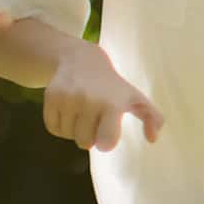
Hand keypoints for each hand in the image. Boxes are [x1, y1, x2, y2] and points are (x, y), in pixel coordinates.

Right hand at [42, 42, 162, 152]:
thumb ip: (152, 118)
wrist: (81, 60)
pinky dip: (59, 126)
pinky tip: (68, 111)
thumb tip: (153, 139)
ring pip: (68, 135)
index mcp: (112, 104)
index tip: (107, 137)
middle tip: (94, 119)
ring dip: (74, 130)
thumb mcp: (136, 98)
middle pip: (85, 142)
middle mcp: (89, 100)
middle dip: (89, 136)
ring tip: (81, 113)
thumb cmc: (113, 86)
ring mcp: (68, 98)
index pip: (106, 142)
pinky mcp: (51, 97)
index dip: (106, 143)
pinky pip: (53, 128)